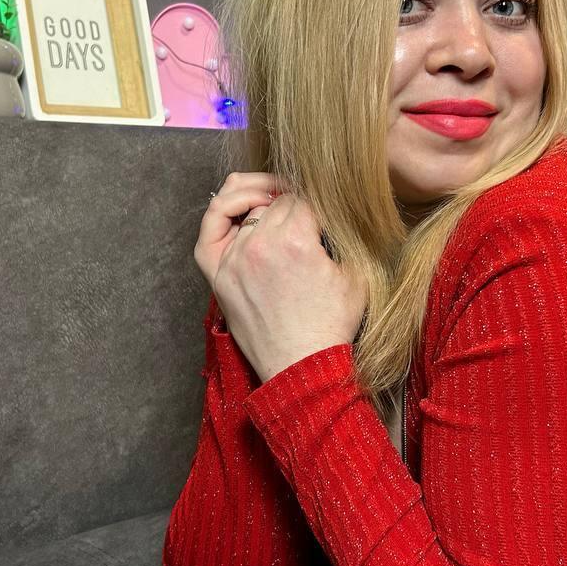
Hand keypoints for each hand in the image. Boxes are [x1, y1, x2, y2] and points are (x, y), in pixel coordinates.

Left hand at [194, 173, 367, 381]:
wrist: (301, 366)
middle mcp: (260, 245)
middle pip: (276, 202)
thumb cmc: (330, 325)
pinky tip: (241, 204)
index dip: (317, 205)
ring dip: (263, 203)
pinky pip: (212, 226)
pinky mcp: (218, 274)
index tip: (322, 216)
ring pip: (248, 209)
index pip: (303, 199)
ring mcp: (234, 259)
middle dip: (293, 206)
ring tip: (275, 202)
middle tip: (305, 219)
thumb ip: (345, 236)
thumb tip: (339, 212)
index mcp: (295, 241)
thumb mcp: (355, 275)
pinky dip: (224, 208)